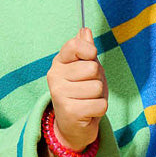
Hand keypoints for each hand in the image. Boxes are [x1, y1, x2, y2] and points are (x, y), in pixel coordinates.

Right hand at [46, 28, 107, 151]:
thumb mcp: (85, 70)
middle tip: (88, 89)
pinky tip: (88, 112)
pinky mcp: (70, 111)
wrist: (73, 126)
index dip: (89, 51)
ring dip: (98, 96)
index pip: (74, 45)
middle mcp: (55, 77)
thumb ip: (85, 50)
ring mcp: (60, 95)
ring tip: (88, 101)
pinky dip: (99, 110)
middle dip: (97, 80)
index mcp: (59, 63)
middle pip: (92, 68)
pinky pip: (100, 104)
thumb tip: (85, 30)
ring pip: (97, 87)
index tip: (91, 57)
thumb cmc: (82, 94)